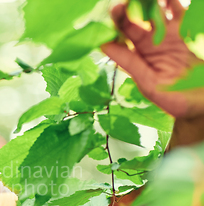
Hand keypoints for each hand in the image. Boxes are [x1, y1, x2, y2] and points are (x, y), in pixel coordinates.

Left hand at [101, 0, 203, 118]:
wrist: (203, 103)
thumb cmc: (174, 99)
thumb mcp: (149, 83)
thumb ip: (129, 63)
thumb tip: (103, 45)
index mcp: (138, 56)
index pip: (120, 35)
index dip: (114, 22)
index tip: (112, 11)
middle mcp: (151, 43)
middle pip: (136, 19)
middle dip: (130, 7)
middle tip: (124, 0)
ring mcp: (169, 35)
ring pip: (157, 11)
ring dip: (150, 1)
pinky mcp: (187, 32)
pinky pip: (179, 13)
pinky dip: (172, 4)